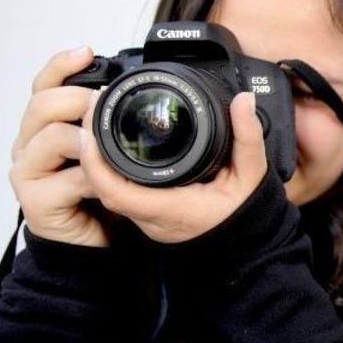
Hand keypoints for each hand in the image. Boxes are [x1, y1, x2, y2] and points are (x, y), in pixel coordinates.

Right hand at [9, 47, 108, 247]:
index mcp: (45, 126)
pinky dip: (93, 177)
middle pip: (42, 104)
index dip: (62, 65)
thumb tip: (134, 87)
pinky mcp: (36, 202)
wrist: (95, 242)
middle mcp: (30, 144)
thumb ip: (109, 122)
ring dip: (86, 138)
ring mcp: (29, 172)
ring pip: (51, 137)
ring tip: (110, 145)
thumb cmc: (101, 192)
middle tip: (106, 106)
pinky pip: (66, 179)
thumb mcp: (109, 150)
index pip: (44, 86)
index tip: (88, 52)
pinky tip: (109, 181)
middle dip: (78, 99)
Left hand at [79, 89, 267, 243]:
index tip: (92, 124)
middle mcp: (152, 219)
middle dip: (90, 147)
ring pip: (106, 189)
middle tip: (94, 108)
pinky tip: (112, 142)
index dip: (95, 160)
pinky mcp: (147, 214)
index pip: (116, 191)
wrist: (248, 241)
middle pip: (103, 186)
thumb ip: (248, 136)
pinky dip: (108, 166)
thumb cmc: (246, 212)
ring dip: (96, 156)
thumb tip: (243, 101)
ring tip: (100, 118)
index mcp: (172, 210)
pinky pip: (117, 191)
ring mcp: (147, 219)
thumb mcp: (252, 173)